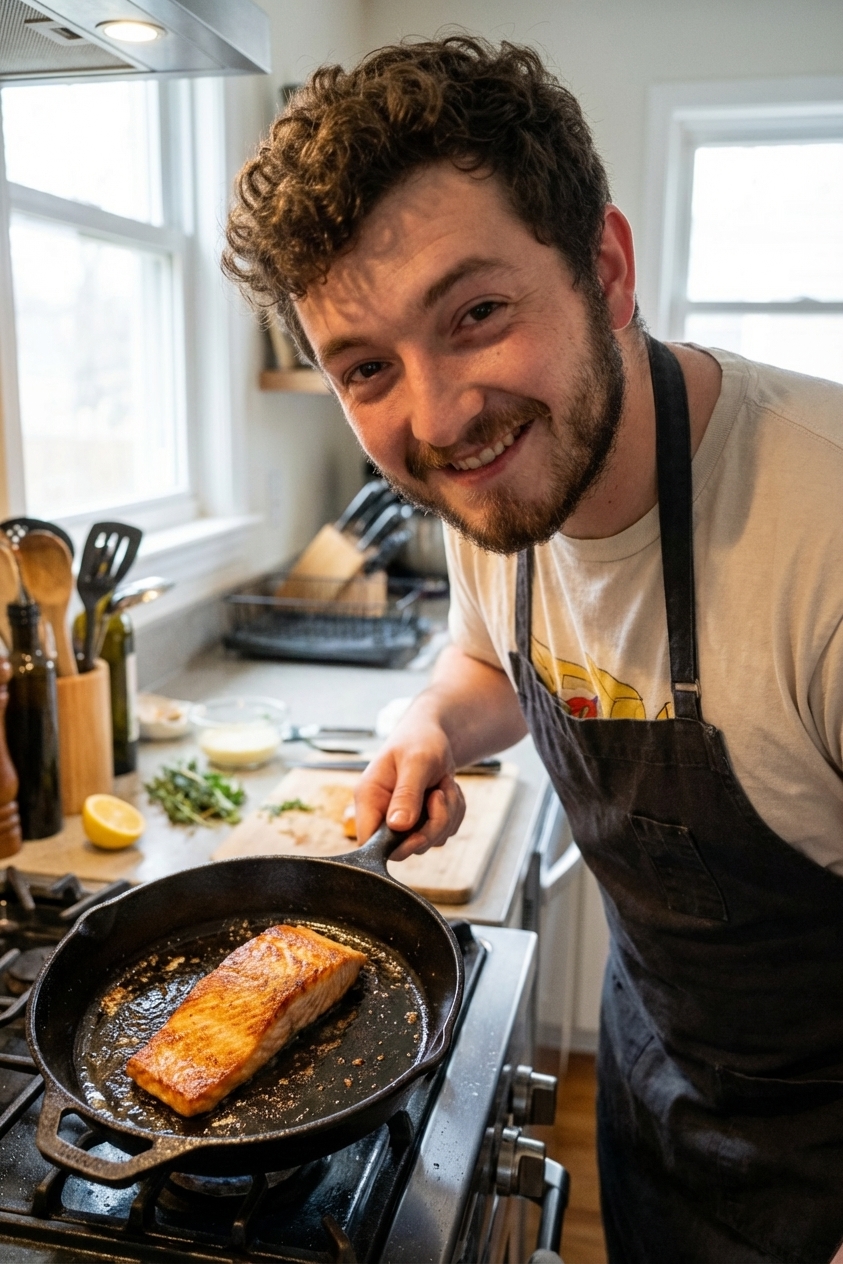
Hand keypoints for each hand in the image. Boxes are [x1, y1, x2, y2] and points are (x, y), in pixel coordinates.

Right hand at [354, 716, 465, 861]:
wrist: (434, 733)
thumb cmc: (420, 740)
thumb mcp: (416, 762)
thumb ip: (407, 794)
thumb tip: (398, 826)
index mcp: (369, 798)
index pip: (368, 842)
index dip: (393, 847)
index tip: (418, 833)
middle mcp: (382, 813)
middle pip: (405, 847)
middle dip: (432, 825)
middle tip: (439, 795)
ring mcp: (402, 820)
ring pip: (429, 841)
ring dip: (447, 815)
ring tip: (443, 784)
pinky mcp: (421, 821)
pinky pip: (443, 833)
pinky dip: (453, 813)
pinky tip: (446, 789)